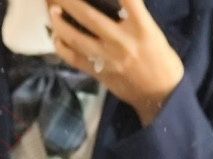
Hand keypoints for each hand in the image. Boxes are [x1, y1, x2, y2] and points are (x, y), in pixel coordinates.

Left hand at [48, 0, 184, 125]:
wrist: (159, 95)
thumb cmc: (160, 59)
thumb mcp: (153, 31)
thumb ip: (134, 17)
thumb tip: (113, 3)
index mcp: (141, 28)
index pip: (128, 0)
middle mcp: (122, 41)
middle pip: (90, 17)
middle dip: (69, 1)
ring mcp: (108, 59)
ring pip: (77, 39)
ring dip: (60, 24)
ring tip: (52, 12)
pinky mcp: (99, 73)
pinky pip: (75, 59)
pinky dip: (62, 48)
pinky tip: (56, 38)